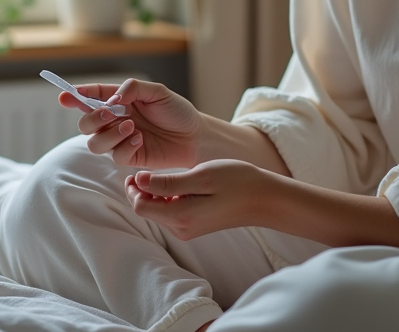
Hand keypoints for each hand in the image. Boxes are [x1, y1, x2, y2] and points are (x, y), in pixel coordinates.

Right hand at [60, 78, 202, 168]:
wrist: (195, 136)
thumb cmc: (176, 111)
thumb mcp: (157, 92)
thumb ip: (133, 88)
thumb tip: (112, 100)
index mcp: (119, 101)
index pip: (91, 97)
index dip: (75, 96)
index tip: (64, 96)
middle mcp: (114, 120)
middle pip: (85, 123)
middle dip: (91, 118)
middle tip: (111, 113)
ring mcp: (120, 140)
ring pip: (94, 143)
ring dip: (109, 134)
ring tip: (131, 126)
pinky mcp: (129, 157)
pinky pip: (115, 156)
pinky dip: (124, 146)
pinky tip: (140, 139)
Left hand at [124, 159, 278, 239]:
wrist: (264, 199)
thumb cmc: (236, 182)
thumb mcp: (201, 176)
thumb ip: (168, 182)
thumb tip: (138, 180)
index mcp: (180, 217)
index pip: (141, 206)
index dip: (133, 189)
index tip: (135, 170)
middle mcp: (181, 228)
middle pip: (147, 211)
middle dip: (140, 192)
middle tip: (142, 169)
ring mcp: (188, 229)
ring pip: (158, 212)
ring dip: (153, 195)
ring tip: (157, 174)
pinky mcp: (194, 225)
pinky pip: (171, 213)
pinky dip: (165, 199)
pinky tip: (174, 184)